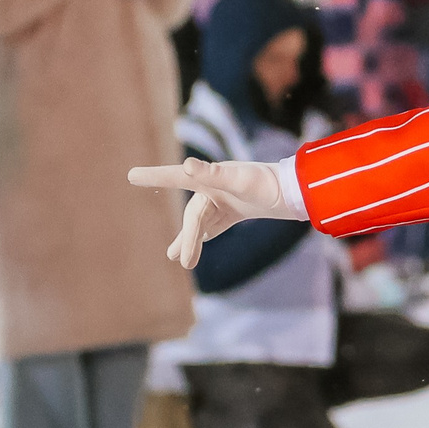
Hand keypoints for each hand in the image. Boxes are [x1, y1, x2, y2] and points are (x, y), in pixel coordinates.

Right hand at [127, 158, 305, 269]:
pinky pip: (214, 224)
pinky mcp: (235, 209)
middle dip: (188, 238)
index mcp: (211, 177)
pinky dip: (203, 236)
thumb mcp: (240, 179)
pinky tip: (193, 248)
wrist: (297, 192)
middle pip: (194, 215)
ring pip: (201, 223)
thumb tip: (188, 166)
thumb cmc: (267, 182)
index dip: (154, 177)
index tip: (132, 176)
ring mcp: (224, 199)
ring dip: (189, 240)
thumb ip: (214, 174)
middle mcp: (214, 187)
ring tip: (175, 258)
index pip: (176, 177)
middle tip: (181, 261)